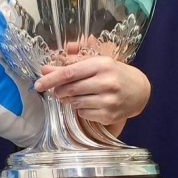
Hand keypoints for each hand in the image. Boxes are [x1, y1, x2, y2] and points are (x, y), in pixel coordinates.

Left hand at [33, 55, 150, 126]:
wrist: (138, 90)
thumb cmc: (112, 72)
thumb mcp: (94, 62)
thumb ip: (70, 64)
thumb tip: (45, 69)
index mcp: (101, 65)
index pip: (69, 73)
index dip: (51, 79)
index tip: (38, 84)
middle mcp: (107, 82)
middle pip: (70, 89)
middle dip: (58, 91)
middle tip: (57, 90)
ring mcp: (110, 101)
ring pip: (75, 103)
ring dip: (69, 100)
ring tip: (75, 94)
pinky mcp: (110, 115)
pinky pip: (84, 113)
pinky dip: (80, 109)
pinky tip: (88, 102)